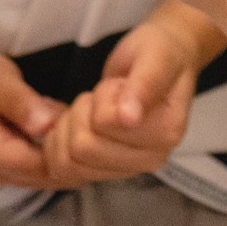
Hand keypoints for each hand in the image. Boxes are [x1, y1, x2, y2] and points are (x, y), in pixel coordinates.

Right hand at [0, 40, 69, 188]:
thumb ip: (20, 102)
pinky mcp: (18, 166)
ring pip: (56, 175)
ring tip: (60, 111)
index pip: (42, 168)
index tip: (78, 119)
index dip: (68, 148)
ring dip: (69, 148)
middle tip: (75, 113)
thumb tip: (47, 125)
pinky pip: (51, 166)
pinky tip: (56, 119)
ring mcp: (8, 172)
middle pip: (52, 177)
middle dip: (72, 150)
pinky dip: (62, 146)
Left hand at [41, 9, 211, 182]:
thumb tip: (129, 118)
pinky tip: (78, 123)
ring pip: (69, 162)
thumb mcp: (155, 56)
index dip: (102, 98)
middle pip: (83, 148)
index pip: (104, 125)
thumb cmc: (159, 54)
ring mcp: (128, 168)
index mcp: (166, 133)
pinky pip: (64, 170)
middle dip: (82, 113)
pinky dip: (60, 143)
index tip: (121, 87)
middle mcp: (151, 158)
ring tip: (94, 109)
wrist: (163, 59)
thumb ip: (144, 85)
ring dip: (70, 127)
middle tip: (103, 97)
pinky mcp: (107, 171)